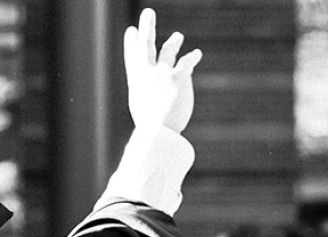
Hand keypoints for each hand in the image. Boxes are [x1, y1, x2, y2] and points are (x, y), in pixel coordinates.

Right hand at [124, 9, 201, 132]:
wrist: (158, 132)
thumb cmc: (151, 129)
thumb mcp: (144, 112)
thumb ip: (150, 99)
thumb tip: (157, 99)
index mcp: (136, 83)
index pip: (132, 57)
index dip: (131, 43)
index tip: (131, 30)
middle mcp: (146, 73)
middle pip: (146, 44)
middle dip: (147, 27)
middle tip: (148, 13)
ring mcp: (161, 72)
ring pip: (169, 50)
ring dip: (174, 42)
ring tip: (178, 37)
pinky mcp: (178, 75)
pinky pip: (187, 61)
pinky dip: (192, 57)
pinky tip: (196, 53)